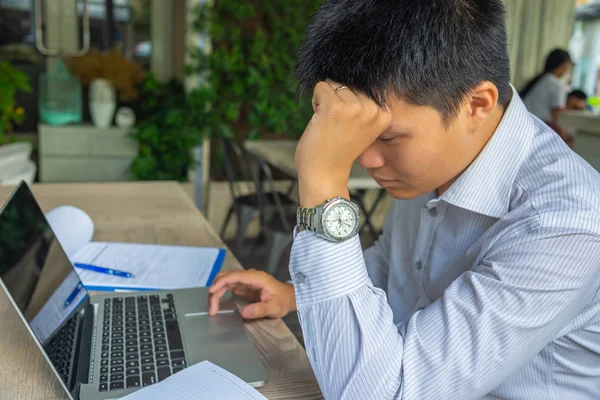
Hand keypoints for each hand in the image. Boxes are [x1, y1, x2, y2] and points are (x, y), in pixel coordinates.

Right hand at [208, 269, 295, 318]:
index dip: (221, 282)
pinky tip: (217, 305)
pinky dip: (220, 294)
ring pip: (224, 282)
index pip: (235, 276)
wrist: (288, 298)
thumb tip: (244, 312)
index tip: (212, 291)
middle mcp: (249, 277)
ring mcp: (245, 281)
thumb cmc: (283, 300)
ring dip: (216, 293)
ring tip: (213, 309)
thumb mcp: (274, 308)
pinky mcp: (243, 286)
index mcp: (256, 278)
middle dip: (215, 290)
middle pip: (226, 278)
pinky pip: (227, 287)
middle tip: (212, 309)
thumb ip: (260, 309)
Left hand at [295, 81, 391, 206]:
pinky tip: (321, 121)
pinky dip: (315, 101)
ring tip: (329, 124)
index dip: (349, 102)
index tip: (348, 125)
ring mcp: (354, 108)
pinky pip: (320, 87)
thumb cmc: (338, 150)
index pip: (363, 86)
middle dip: (336, 99)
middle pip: (348, 82)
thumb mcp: (362, 125)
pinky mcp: (335, 108)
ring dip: (325, 101)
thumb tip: (356, 71)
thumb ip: (364, 104)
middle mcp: (373, 109)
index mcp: (384, 113)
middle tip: (336, 126)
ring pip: (334, 83)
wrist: (325, 175)